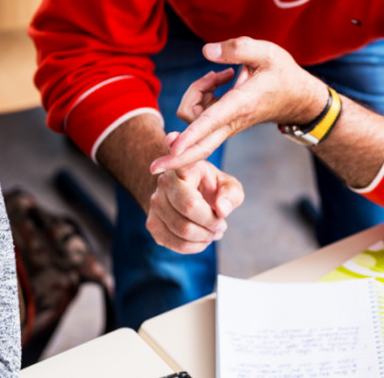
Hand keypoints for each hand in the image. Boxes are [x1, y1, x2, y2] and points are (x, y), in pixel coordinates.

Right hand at [145, 135, 243, 253]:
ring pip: (182, 229)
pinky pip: (173, 243)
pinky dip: (194, 247)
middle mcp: (164, 182)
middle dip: (211, 221)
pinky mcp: (152, 224)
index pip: (181, 161)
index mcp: (184, 166)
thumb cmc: (213, 189)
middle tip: (222, 225)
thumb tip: (221, 210)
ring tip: (214, 232)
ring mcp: (155, 203)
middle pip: (188, 207)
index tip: (173, 138)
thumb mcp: (229, 186)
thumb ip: (231, 194)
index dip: (174, 149)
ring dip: (205, 236)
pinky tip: (202, 240)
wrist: (191, 200)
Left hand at [150, 37, 324, 174]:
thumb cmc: (283, 75)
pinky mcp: (222, 122)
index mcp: (241, 104)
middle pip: (200, 146)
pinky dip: (201, 94)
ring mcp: (226, 124)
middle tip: (154, 168)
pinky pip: (197, 112)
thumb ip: (237, 48)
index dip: (191, 134)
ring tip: (220, 75)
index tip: (173, 149)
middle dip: (177, 158)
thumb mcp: (267, 52)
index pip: (211, 121)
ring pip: (192, 116)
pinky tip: (220, 80)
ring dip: (195, 92)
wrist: (298, 99)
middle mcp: (232, 120)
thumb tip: (206, 52)